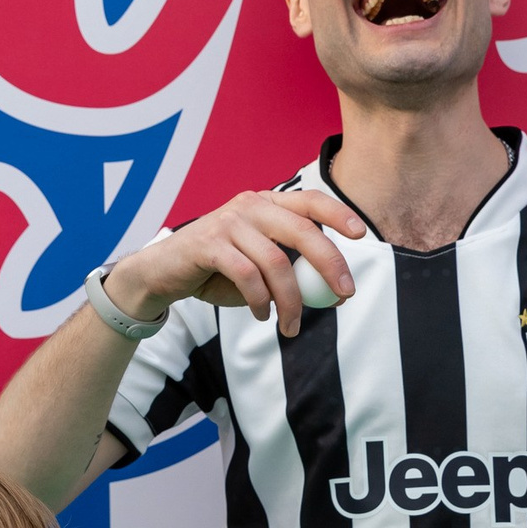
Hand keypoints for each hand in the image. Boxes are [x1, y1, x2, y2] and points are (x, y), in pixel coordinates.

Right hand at [103, 190, 366, 335]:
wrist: (164, 274)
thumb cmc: (219, 271)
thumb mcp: (261, 269)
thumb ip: (295, 274)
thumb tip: (339, 294)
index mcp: (266, 204)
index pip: (310, 201)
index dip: (338, 214)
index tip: (361, 235)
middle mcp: (250, 205)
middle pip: (301, 230)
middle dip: (329, 263)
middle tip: (345, 294)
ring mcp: (228, 222)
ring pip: (276, 261)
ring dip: (290, 301)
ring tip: (290, 326)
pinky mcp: (208, 244)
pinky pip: (247, 275)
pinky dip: (259, 301)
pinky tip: (261, 315)